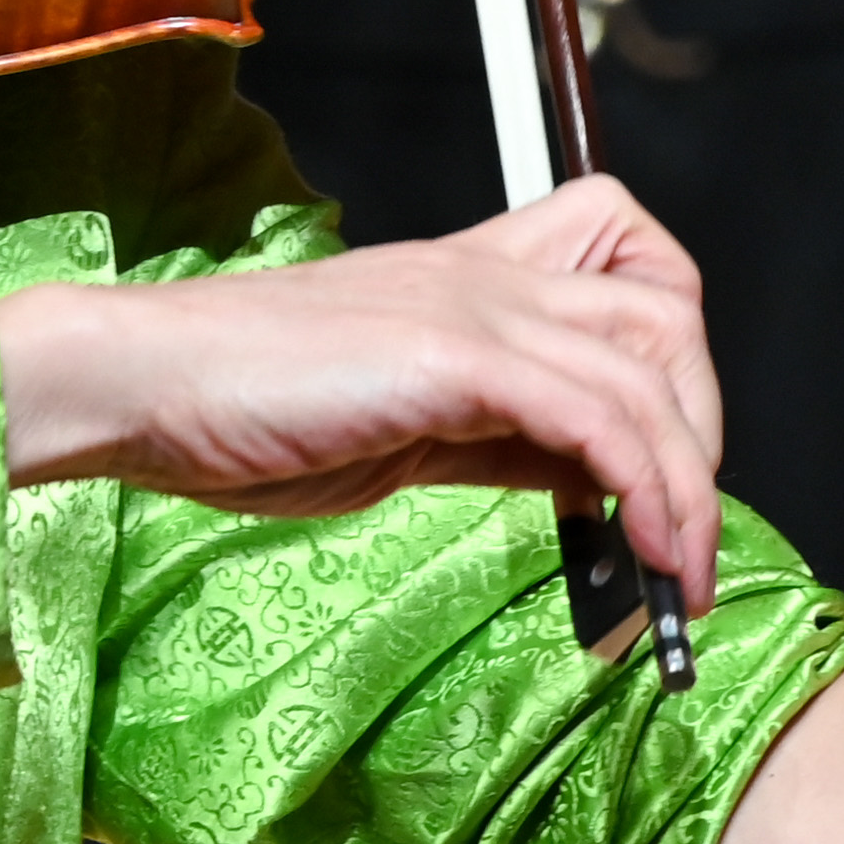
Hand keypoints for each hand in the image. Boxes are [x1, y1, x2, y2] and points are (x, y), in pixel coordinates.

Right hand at [0, 174, 723, 604]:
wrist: (144, 383)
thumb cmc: (241, 410)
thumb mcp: (400, 422)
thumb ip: (496, 435)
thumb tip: (584, 483)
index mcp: (473, 276)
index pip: (626, 264)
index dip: (669, 352)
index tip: (654, 458)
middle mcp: (488, 272)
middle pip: (667, 308)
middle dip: (700, 427)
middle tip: (681, 532)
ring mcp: (474, 305)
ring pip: (648, 371)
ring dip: (687, 489)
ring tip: (680, 579)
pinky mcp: (455, 355)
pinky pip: (597, 415)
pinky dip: (642, 490)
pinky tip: (639, 556)